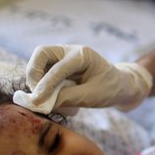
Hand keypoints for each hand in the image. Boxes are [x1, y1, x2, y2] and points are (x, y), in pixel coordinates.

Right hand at [13, 45, 151, 112]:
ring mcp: (63, 57)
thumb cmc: (109, 89)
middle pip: (41, 53)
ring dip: (35, 78)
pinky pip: (42, 70)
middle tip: (35, 93)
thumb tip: (42, 102)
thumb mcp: (91, 96)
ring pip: (39, 60)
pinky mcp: (59, 65)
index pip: (58, 68)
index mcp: (83, 55)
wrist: (119, 85)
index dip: (45, 85)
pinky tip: (48, 96)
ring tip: (41, 97)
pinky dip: (40, 82)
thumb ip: (67, 98)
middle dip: (34, 73)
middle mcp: (71, 51)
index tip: (37, 101)